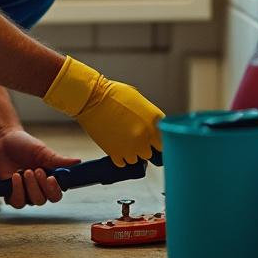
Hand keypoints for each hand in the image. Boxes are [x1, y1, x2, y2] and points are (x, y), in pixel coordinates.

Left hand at [0, 129, 80, 208]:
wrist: (4, 139)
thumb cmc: (24, 145)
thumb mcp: (42, 151)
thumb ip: (57, 160)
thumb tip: (77, 162)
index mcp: (49, 179)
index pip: (56, 193)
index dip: (55, 190)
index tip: (51, 178)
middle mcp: (38, 188)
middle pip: (44, 200)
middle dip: (40, 186)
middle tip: (36, 170)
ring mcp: (24, 192)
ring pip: (31, 202)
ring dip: (29, 187)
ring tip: (24, 171)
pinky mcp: (10, 193)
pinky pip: (16, 202)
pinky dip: (17, 190)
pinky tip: (15, 176)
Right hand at [41, 56, 164, 166]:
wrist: (92, 98)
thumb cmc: (114, 94)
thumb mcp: (139, 101)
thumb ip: (149, 118)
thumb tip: (152, 129)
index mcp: (155, 122)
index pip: (165, 142)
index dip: (158, 142)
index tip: (153, 142)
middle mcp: (146, 137)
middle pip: (151, 154)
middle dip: (144, 148)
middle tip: (135, 139)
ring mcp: (131, 147)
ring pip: (136, 160)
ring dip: (131, 153)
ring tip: (122, 141)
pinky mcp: (115, 153)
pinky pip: (122, 163)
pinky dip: (119, 157)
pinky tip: (115, 145)